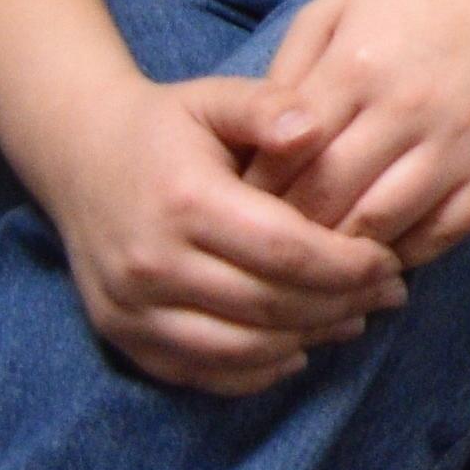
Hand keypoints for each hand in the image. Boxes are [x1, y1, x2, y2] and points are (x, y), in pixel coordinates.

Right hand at [35, 72, 408, 394]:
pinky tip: (297, 349)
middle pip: (268, 306)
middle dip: (341, 305)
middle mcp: (152, 263)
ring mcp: (131, 308)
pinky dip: (254, 372)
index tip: (391, 261)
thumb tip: (315, 126)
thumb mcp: (216, 97)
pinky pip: (198, 372)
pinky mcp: (120, 337)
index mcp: (185, 202)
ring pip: (238, 349)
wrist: (78, 157)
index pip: (285, 250)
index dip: (347, 264)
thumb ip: (268, 107)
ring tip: (354, 319)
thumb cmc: (165, 125)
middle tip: (390, 294)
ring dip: (306, 341)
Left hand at [224, 0, 469, 262]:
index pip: (287, 158)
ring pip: (380, 227)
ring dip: (341, 254)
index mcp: (357, 67)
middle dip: (290, 233)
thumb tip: (252, 153)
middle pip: (328, 201)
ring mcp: (458, 142)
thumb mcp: (334, 12)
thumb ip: (287, 76)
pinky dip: (403, 255)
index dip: (255, 196)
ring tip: (318, 260)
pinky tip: (378, 252)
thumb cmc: (411, 1)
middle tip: (271, 249)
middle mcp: (408, 107)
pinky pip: (441, 235)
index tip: (240, 213)